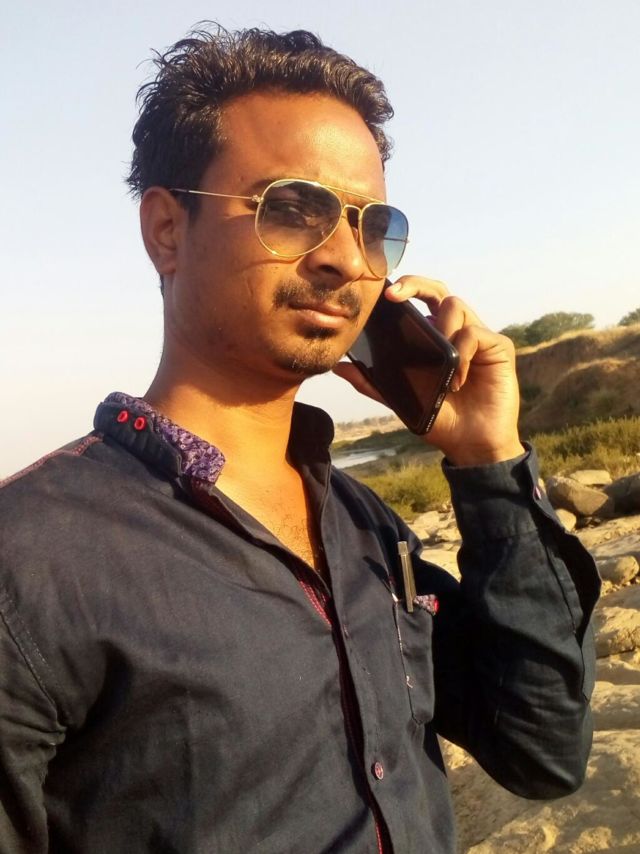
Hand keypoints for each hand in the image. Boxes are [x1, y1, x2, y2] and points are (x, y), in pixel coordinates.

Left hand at [333, 276, 523, 465]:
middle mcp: (456, 330)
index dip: (404, 289)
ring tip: (438, 362)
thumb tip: (339, 367)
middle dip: (416, 284)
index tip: (383, 294)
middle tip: (395, 295)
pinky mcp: (499, 347)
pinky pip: (475, 334)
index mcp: (433, 337)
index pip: (419, 300)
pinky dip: (462, 354)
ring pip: (456, 306)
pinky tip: (457, 380)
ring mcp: (478, 336)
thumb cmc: (441, 420)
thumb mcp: (400, 400)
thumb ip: (372, 383)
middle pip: (438, 289)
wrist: (472, 445)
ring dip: (440, 329)